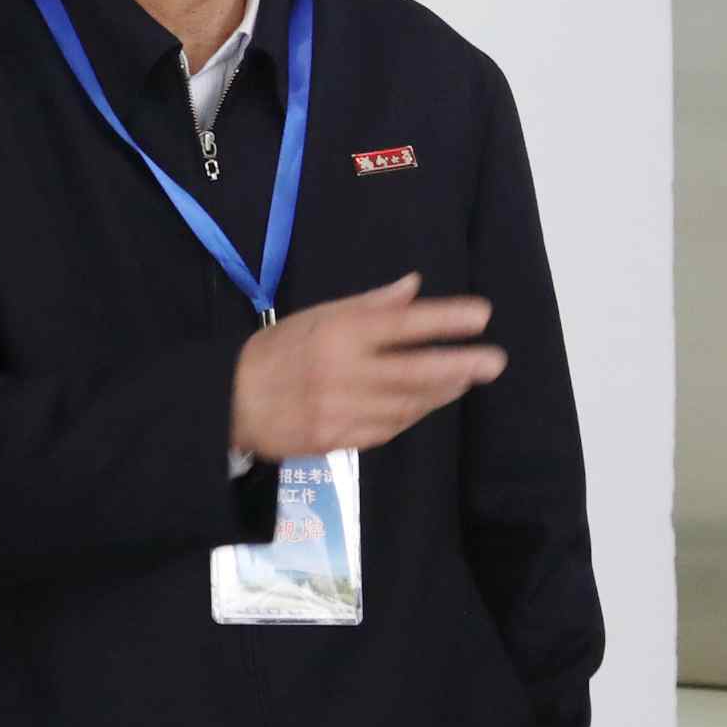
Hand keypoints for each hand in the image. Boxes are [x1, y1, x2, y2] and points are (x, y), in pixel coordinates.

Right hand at [232, 276, 503, 459]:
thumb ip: (370, 304)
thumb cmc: (279, 350)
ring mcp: (341, 410)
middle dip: (459, 365)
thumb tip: (415, 287)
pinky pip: (388, 429)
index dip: (445, 320)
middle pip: (414, 371)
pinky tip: (430, 402)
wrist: (231, 402)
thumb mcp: (318, 315)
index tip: (481, 314)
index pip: (402, 324)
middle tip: (495, 361)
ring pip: (406, 404)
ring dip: (441, 392)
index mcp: (338, 333)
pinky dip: (413, 414)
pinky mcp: (338, 439)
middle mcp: (343, 372)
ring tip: (467, 379)